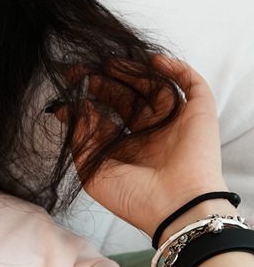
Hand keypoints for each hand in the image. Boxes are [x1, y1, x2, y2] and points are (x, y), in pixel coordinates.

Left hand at [55, 53, 224, 239]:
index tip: (68, 85)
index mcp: (126, 151)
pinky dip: (175, 68)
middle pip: (126, 99)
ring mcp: (174, 122)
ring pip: (153, 87)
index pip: (105, 118)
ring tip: (109, 62)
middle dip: (105, 83)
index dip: (87, 100)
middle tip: (83, 70)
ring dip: (133, 72)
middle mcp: (150, 134)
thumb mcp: (93, 172)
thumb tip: (72, 109)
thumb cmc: (134, 198)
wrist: (174, 205)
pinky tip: (152, 61)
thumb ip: (81, 139)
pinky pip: (189, 83)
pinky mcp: (198, 113)